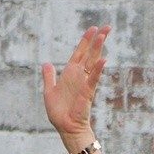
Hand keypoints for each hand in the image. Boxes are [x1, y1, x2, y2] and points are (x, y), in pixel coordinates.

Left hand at [43, 26, 107, 147]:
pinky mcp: (87, 93)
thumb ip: (49, 77)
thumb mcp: (49, 91)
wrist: (65, 127)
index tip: (93, 28)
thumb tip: (46, 64)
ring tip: (104, 35)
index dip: (85, 40)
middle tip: (106, 27)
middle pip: (90, 54)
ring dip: (98, 49)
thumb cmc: (59, 112)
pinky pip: (93, 80)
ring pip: (93, 62)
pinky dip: (98, 70)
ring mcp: (85, 83)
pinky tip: (103, 60)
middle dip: (97, 40)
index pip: (80, 53)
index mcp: (71, 73)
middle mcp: (79, 76)